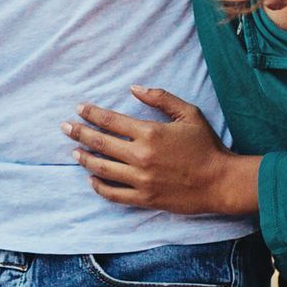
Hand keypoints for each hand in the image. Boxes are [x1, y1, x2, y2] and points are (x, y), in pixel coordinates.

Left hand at [62, 87, 257, 215]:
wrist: (221, 182)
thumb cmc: (206, 146)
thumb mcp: (188, 113)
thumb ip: (160, 98)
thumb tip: (134, 88)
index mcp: (149, 133)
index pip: (110, 121)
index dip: (91, 114)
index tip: (79, 109)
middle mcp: (141, 156)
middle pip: (100, 143)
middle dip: (80, 133)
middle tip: (65, 127)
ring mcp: (141, 180)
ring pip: (103, 169)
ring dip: (85, 159)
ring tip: (75, 152)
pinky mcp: (145, 198)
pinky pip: (114, 194)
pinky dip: (100, 187)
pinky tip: (92, 179)